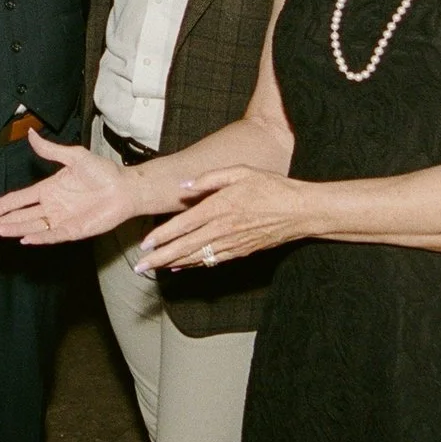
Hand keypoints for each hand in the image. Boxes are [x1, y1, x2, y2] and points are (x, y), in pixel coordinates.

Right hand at [0, 131, 139, 243]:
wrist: (125, 186)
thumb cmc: (103, 171)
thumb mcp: (73, 156)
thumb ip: (50, 149)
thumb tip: (31, 134)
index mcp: (47, 190)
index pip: (18, 200)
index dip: (0, 206)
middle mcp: (51, 207)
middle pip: (19, 216)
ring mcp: (61, 220)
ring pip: (30, 226)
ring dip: (12, 230)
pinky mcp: (73, 230)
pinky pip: (52, 235)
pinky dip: (38, 237)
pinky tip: (24, 238)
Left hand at [135, 164, 313, 271]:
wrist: (300, 211)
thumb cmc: (271, 187)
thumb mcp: (241, 171)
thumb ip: (211, 177)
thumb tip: (185, 186)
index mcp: (220, 207)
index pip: (183, 224)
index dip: (162, 236)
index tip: (144, 244)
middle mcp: (223, 229)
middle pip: (185, 247)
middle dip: (160, 258)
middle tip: (140, 267)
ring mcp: (232, 243)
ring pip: (197, 257)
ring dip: (173, 264)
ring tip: (154, 269)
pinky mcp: (241, 252)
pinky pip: (213, 261)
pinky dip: (194, 265)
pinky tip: (182, 267)